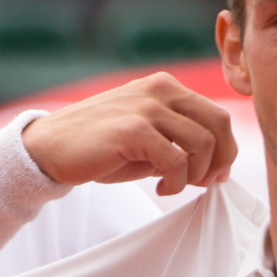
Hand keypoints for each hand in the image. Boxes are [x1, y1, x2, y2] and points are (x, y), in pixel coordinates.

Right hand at [22, 72, 237, 195]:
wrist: (51, 148)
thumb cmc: (100, 147)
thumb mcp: (147, 140)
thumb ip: (180, 145)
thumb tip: (218, 170)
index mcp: (165, 87)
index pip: (216, 115)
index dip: (225, 150)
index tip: (214, 175)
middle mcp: (160, 90)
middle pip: (218, 124)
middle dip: (220, 160)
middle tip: (204, 183)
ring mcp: (146, 108)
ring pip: (202, 143)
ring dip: (196, 175)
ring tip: (175, 186)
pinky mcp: (133, 130)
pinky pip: (177, 161)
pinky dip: (177, 183)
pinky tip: (161, 189)